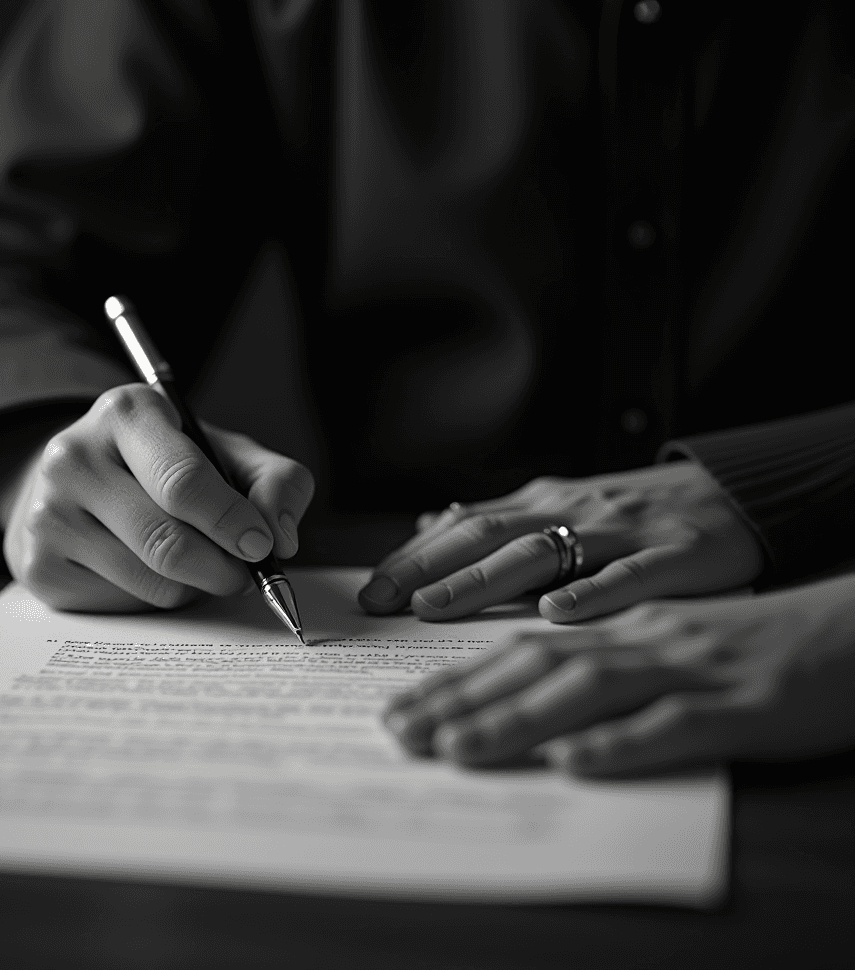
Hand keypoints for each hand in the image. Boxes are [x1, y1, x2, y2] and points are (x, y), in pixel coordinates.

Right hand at [0, 384, 313, 611]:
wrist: (76, 479)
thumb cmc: (165, 465)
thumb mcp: (224, 451)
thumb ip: (274, 481)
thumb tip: (280, 536)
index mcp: (126, 412)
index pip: (183, 480)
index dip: (231, 521)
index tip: (261, 546)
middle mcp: (73, 457)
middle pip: (167, 541)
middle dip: (222, 569)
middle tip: (244, 574)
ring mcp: (47, 514)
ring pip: (150, 581)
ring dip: (194, 587)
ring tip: (199, 565)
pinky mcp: (37, 566)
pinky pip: (123, 605)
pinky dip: (155, 600)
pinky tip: (151, 571)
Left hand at [358, 462, 763, 622]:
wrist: (734, 493)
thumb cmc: (636, 512)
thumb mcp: (562, 507)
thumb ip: (499, 521)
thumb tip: (428, 524)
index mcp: (543, 504)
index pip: (465, 526)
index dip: (415, 557)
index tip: (370, 591)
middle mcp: (572, 510)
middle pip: (489, 535)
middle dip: (430, 568)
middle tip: (382, 601)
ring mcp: (622, 530)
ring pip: (543, 551)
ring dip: (485, 579)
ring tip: (438, 605)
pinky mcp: (676, 555)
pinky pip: (630, 574)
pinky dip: (592, 591)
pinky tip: (558, 613)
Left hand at [383, 577, 854, 774]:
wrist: (844, 630)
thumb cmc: (743, 634)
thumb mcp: (658, 622)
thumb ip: (590, 629)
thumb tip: (527, 641)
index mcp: (616, 614)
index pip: (518, 641)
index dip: (455, 671)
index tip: (399, 704)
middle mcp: (639, 630)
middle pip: (535, 658)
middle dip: (461, 696)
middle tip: (400, 732)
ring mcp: (687, 660)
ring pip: (588, 684)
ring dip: (517, 715)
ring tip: (458, 748)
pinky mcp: (739, 701)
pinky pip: (673, 722)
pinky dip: (619, 739)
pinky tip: (573, 760)